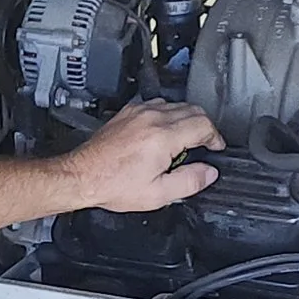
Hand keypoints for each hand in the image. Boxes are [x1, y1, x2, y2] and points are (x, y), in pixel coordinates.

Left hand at [53, 97, 221, 214]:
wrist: (82, 176)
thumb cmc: (113, 184)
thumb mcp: (158, 194)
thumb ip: (189, 181)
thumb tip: (209, 172)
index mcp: (162, 137)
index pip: (203, 125)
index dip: (215, 138)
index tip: (216, 148)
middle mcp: (151, 118)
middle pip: (194, 110)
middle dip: (205, 127)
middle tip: (205, 145)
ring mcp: (139, 112)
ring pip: (177, 104)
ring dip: (188, 119)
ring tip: (186, 140)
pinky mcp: (128, 112)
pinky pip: (158, 104)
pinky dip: (169, 114)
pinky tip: (165, 131)